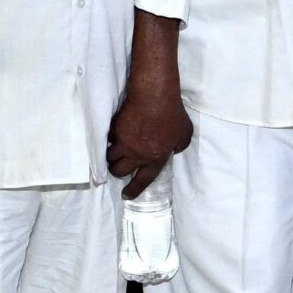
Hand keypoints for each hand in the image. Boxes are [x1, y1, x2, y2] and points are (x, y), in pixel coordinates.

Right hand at [107, 78, 192, 196]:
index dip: (134, 189)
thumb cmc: (173, 114)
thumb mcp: (185, 134)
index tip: (126, 195)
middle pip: (118, 171)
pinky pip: (108, 139)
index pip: (143, 180)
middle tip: (119, 166)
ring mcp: (123, 143)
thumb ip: (179, 145)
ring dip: (111, 156)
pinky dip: (110, 138)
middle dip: (117, 171)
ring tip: (115, 151)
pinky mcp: (114, 130)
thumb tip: (173, 150)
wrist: (154, 97)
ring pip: (109, 157)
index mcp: (156, 158)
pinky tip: (115, 133)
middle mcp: (137, 154)